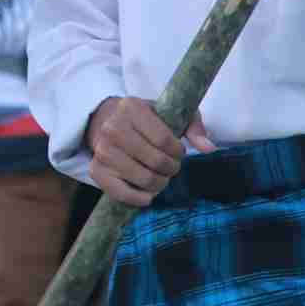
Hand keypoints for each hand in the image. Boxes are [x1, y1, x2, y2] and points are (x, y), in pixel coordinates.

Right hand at [84, 96, 214, 207]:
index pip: (163, 139)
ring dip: (160, 183)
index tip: (178, 152)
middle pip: (155, 161)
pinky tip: (149, 194)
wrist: (107, 122)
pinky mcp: (96, 170)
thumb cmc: (145, 120)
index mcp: (131, 107)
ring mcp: (101, 150)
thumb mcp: (170, 113)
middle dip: (171, 169)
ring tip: (161, 177)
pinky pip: (122, 193)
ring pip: (144, 178)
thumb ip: (192, 127)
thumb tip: (209, 148)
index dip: (178, 152)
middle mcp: (112, 127)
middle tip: (171, 167)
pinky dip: (140, 198)